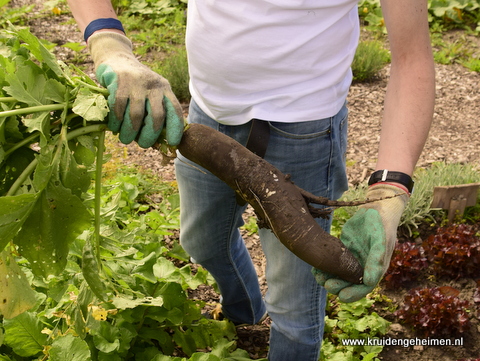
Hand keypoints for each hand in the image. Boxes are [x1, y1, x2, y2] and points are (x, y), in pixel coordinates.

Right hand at [88, 31, 183, 147]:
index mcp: (165, 89)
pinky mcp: (119, 82)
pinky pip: (118, 108)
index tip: (172, 143)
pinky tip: (114, 128)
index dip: (175, 129)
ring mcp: (136, 83)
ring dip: (130, 132)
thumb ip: (156, 111)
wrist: (116, 57)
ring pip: (136, 115)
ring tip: (125, 139)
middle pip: (156, 116)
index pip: (175, 111)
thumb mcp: (151, 92)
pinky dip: (116, 122)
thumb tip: (159, 141)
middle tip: (143, 145)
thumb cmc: (136, 84)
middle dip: (149, 135)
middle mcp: (154, 85)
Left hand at [313, 184, 408, 301]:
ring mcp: (353, 259)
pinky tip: (315, 268)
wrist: (375, 209)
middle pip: (350, 283)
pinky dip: (325, 267)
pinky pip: (333, 262)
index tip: (342, 296)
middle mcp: (363, 266)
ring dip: (329, 278)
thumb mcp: (380, 240)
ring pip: (340, 274)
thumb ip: (376, 259)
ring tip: (319, 278)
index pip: (365, 286)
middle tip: (327, 285)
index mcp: (375, 268)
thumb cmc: (380, 224)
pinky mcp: (344, 251)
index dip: (354, 294)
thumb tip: (369, 281)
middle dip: (338, 286)